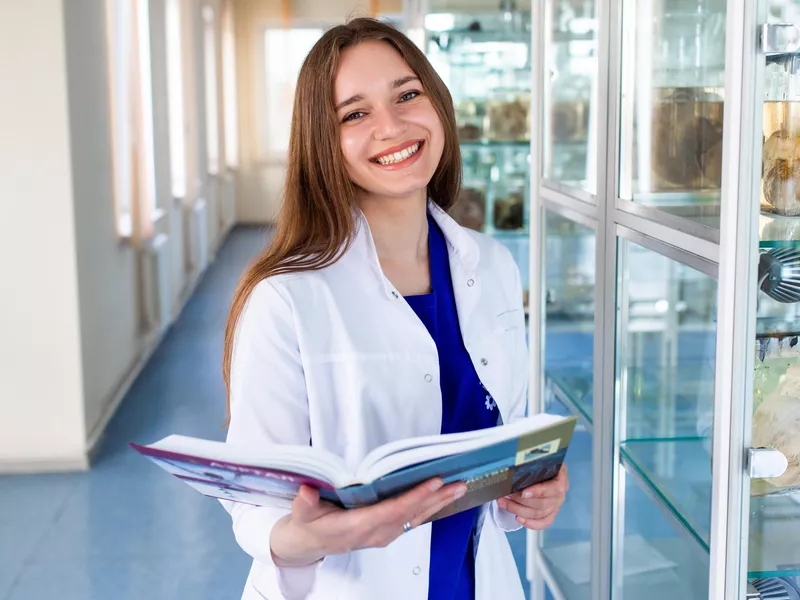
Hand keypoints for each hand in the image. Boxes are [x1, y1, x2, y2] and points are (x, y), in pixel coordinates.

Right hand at [270, 478, 466, 566]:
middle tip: (458, 483)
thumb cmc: (309, 524)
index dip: (415, 496)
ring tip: (458, 488)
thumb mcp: (301, 513)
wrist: (309, 543)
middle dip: (436, 498)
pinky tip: (441, 499)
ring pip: (415, 518)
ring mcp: (382, 535)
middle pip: (411, 514)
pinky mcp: (386, 532)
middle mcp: (375, 533)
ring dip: (437, 503)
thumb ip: (305, 503)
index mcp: (357, 526)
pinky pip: (411, 520)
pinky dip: (428, 508)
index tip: (433, 482)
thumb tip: (307, 492)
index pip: (393, 510)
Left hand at [496, 464, 568, 529]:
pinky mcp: (551, 514)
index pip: (555, 488)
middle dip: (521, 500)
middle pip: (543, 503)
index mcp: (561, 478)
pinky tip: (518, 518)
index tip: (524, 492)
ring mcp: (556, 506)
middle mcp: (559, 495)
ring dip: (519, 509)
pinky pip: (543, 522)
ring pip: (539, 513)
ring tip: (504, 503)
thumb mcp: (542, 459)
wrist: (548, 470)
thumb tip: (518, 462)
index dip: (539, 491)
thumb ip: (535, 462)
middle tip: (506, 495)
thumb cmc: (543, 464)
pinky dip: (530, 523)